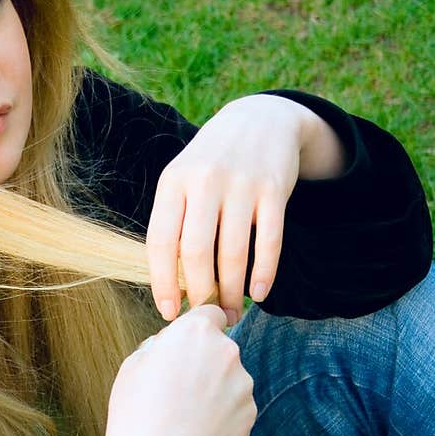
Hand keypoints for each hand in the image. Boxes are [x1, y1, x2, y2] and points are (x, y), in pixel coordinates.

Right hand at [87, 303, 256, 435]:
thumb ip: (160, 346)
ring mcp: (243, 383)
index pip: (209, 312)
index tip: (187, 344)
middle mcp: (227, 351)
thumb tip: (171, 346)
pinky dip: (221, 416)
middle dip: (205, 362)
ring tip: (185, 417)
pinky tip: (198, 432)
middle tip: (177, 389)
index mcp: (195, 331)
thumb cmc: (137, 412)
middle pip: (220, 348)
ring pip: (229, 379)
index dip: (198, 327)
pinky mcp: (250, 413)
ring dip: (214, 390)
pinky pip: (235, 407)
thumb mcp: (133, 365)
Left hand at [148, 95, 303, 324]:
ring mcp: (241, 184)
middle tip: (205, 315)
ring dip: (232, 290)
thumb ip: (174, 224)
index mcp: (173, 182)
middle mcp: (204, 180)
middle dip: (200, 293)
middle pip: (196, 252)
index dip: (162, 282)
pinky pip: (269, 241)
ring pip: (233, 252)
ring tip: (231, 311)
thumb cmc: (211, 164)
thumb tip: (173, 287)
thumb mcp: (182, 181)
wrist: (260, 120)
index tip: (169, 312)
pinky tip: (258, 292)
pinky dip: (264, 273)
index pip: (160, 241)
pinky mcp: (274, 189)